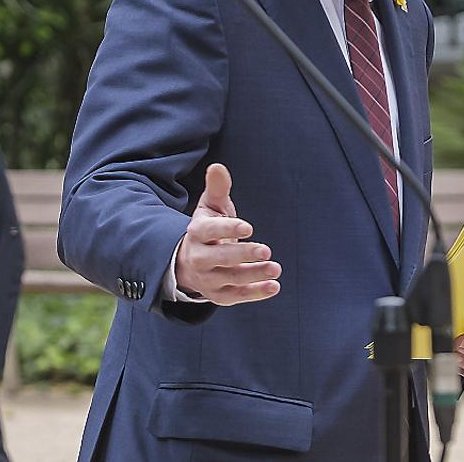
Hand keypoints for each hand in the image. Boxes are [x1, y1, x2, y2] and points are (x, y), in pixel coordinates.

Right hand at [173, 163, 280, 304]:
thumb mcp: (210, 208)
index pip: (209, 231)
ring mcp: (208, 279)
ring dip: (254, 274)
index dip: (228, 229)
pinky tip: (274, 286)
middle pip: (220, 258)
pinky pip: (237, 296)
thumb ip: (217, 189)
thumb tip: (218, 167)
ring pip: (231, 278)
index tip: (248, 227)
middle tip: (266, 249)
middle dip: (243, 254)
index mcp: (196, 232)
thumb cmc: (207, 230)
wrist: (188, 263)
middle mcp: (199, 257)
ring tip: (276, 268)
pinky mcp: (219, 295)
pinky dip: (255, 293)